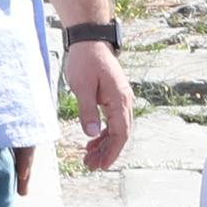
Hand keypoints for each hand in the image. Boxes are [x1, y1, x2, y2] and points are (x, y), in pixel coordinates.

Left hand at [63, 37, 135, 172]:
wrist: (90, 40)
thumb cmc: (85, 60)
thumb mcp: (82, 87)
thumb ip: (87, 111)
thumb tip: (91, 134)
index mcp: (119, 99)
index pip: (121, 133)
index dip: (112, 152)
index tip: (102, 165)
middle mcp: (125, 101)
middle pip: (121, 134)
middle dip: (107, 152)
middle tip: (90, 165)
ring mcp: (121, 99)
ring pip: (117, 128)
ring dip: (105, 144)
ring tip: (89, 157)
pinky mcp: (114, 97)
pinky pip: (113, 120)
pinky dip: (104, 133)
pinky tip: (93, 141)